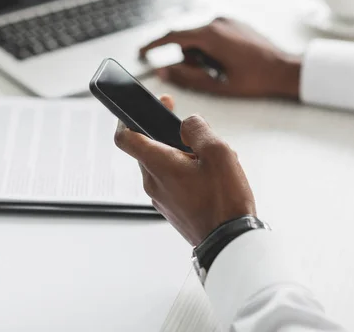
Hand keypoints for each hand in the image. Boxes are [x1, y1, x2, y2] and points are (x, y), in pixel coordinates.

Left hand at [114, 95, 255, 245]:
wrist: (229, 243)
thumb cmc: (224, 202)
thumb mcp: (218, 152)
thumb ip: (197, 129)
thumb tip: (187, 124)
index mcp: (157, 164)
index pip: (125, 138)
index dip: (127, 118)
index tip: (140, 109)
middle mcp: (152, 182)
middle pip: (147, 149)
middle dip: (165, 134)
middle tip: (187, 126)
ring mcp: (161, 198)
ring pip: (162, 166)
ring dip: (179, 155)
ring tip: (208, 156)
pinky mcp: (172, 209)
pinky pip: (171, 182)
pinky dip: (184, 172)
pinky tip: (209, 176)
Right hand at [140, 17, 301, 98]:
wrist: (286, 69)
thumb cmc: (255, 79)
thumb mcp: (217, 85)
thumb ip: (187, 78)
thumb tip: (164, 71)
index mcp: (211, 36)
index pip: (173, 36)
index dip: (153, 45)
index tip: (141, 53)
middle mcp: (217, 22)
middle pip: (187, 40)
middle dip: (189, 58)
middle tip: (206, 74)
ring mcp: (226, 20)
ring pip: (198, 38)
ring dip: (201, 54)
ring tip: (221, 69)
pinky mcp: (233, 23)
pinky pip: (211, 34)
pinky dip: (211, 48)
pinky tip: (227, 61)